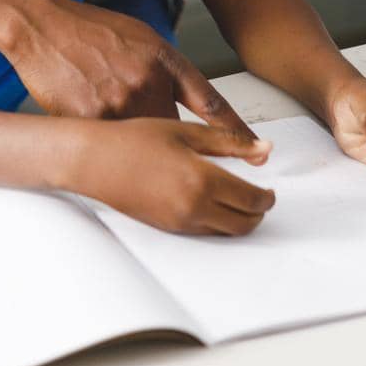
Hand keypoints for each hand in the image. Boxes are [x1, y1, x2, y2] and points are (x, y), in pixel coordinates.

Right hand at [11, 0, 258, 142]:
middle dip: (173, 141)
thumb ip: (176, 74)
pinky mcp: (88, 122)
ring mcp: (116, 106)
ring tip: (118, 123)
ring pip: (143, 144)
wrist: (44, 26)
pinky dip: (110, 142)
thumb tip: (203, 106)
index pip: (210, 106)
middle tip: (157, 136)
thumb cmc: (94, 30)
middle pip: (176, 135)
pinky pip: (111, 145)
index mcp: (164, 64)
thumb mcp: (148, 40)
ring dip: (140, 144)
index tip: (260, 154)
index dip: (236, 133)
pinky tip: (96, 122)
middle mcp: (146, 86)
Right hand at [78, 118, 274, 234]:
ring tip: (237, 198)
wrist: (96, 160)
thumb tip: (263, 149)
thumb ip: (230, 142)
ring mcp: (180, 222)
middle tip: (260, 197)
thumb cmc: (135, 140)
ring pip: (226, 233)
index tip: (269, 189)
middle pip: (244, 224)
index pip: (252, 199)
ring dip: (239, 220)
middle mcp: (193, 207)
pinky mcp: (168, 229)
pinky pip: (205, 233)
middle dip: (258, 213)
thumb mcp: (186, 132)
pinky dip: (218, 223)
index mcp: (202, 179)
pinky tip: (212, 202)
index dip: (267, 196)